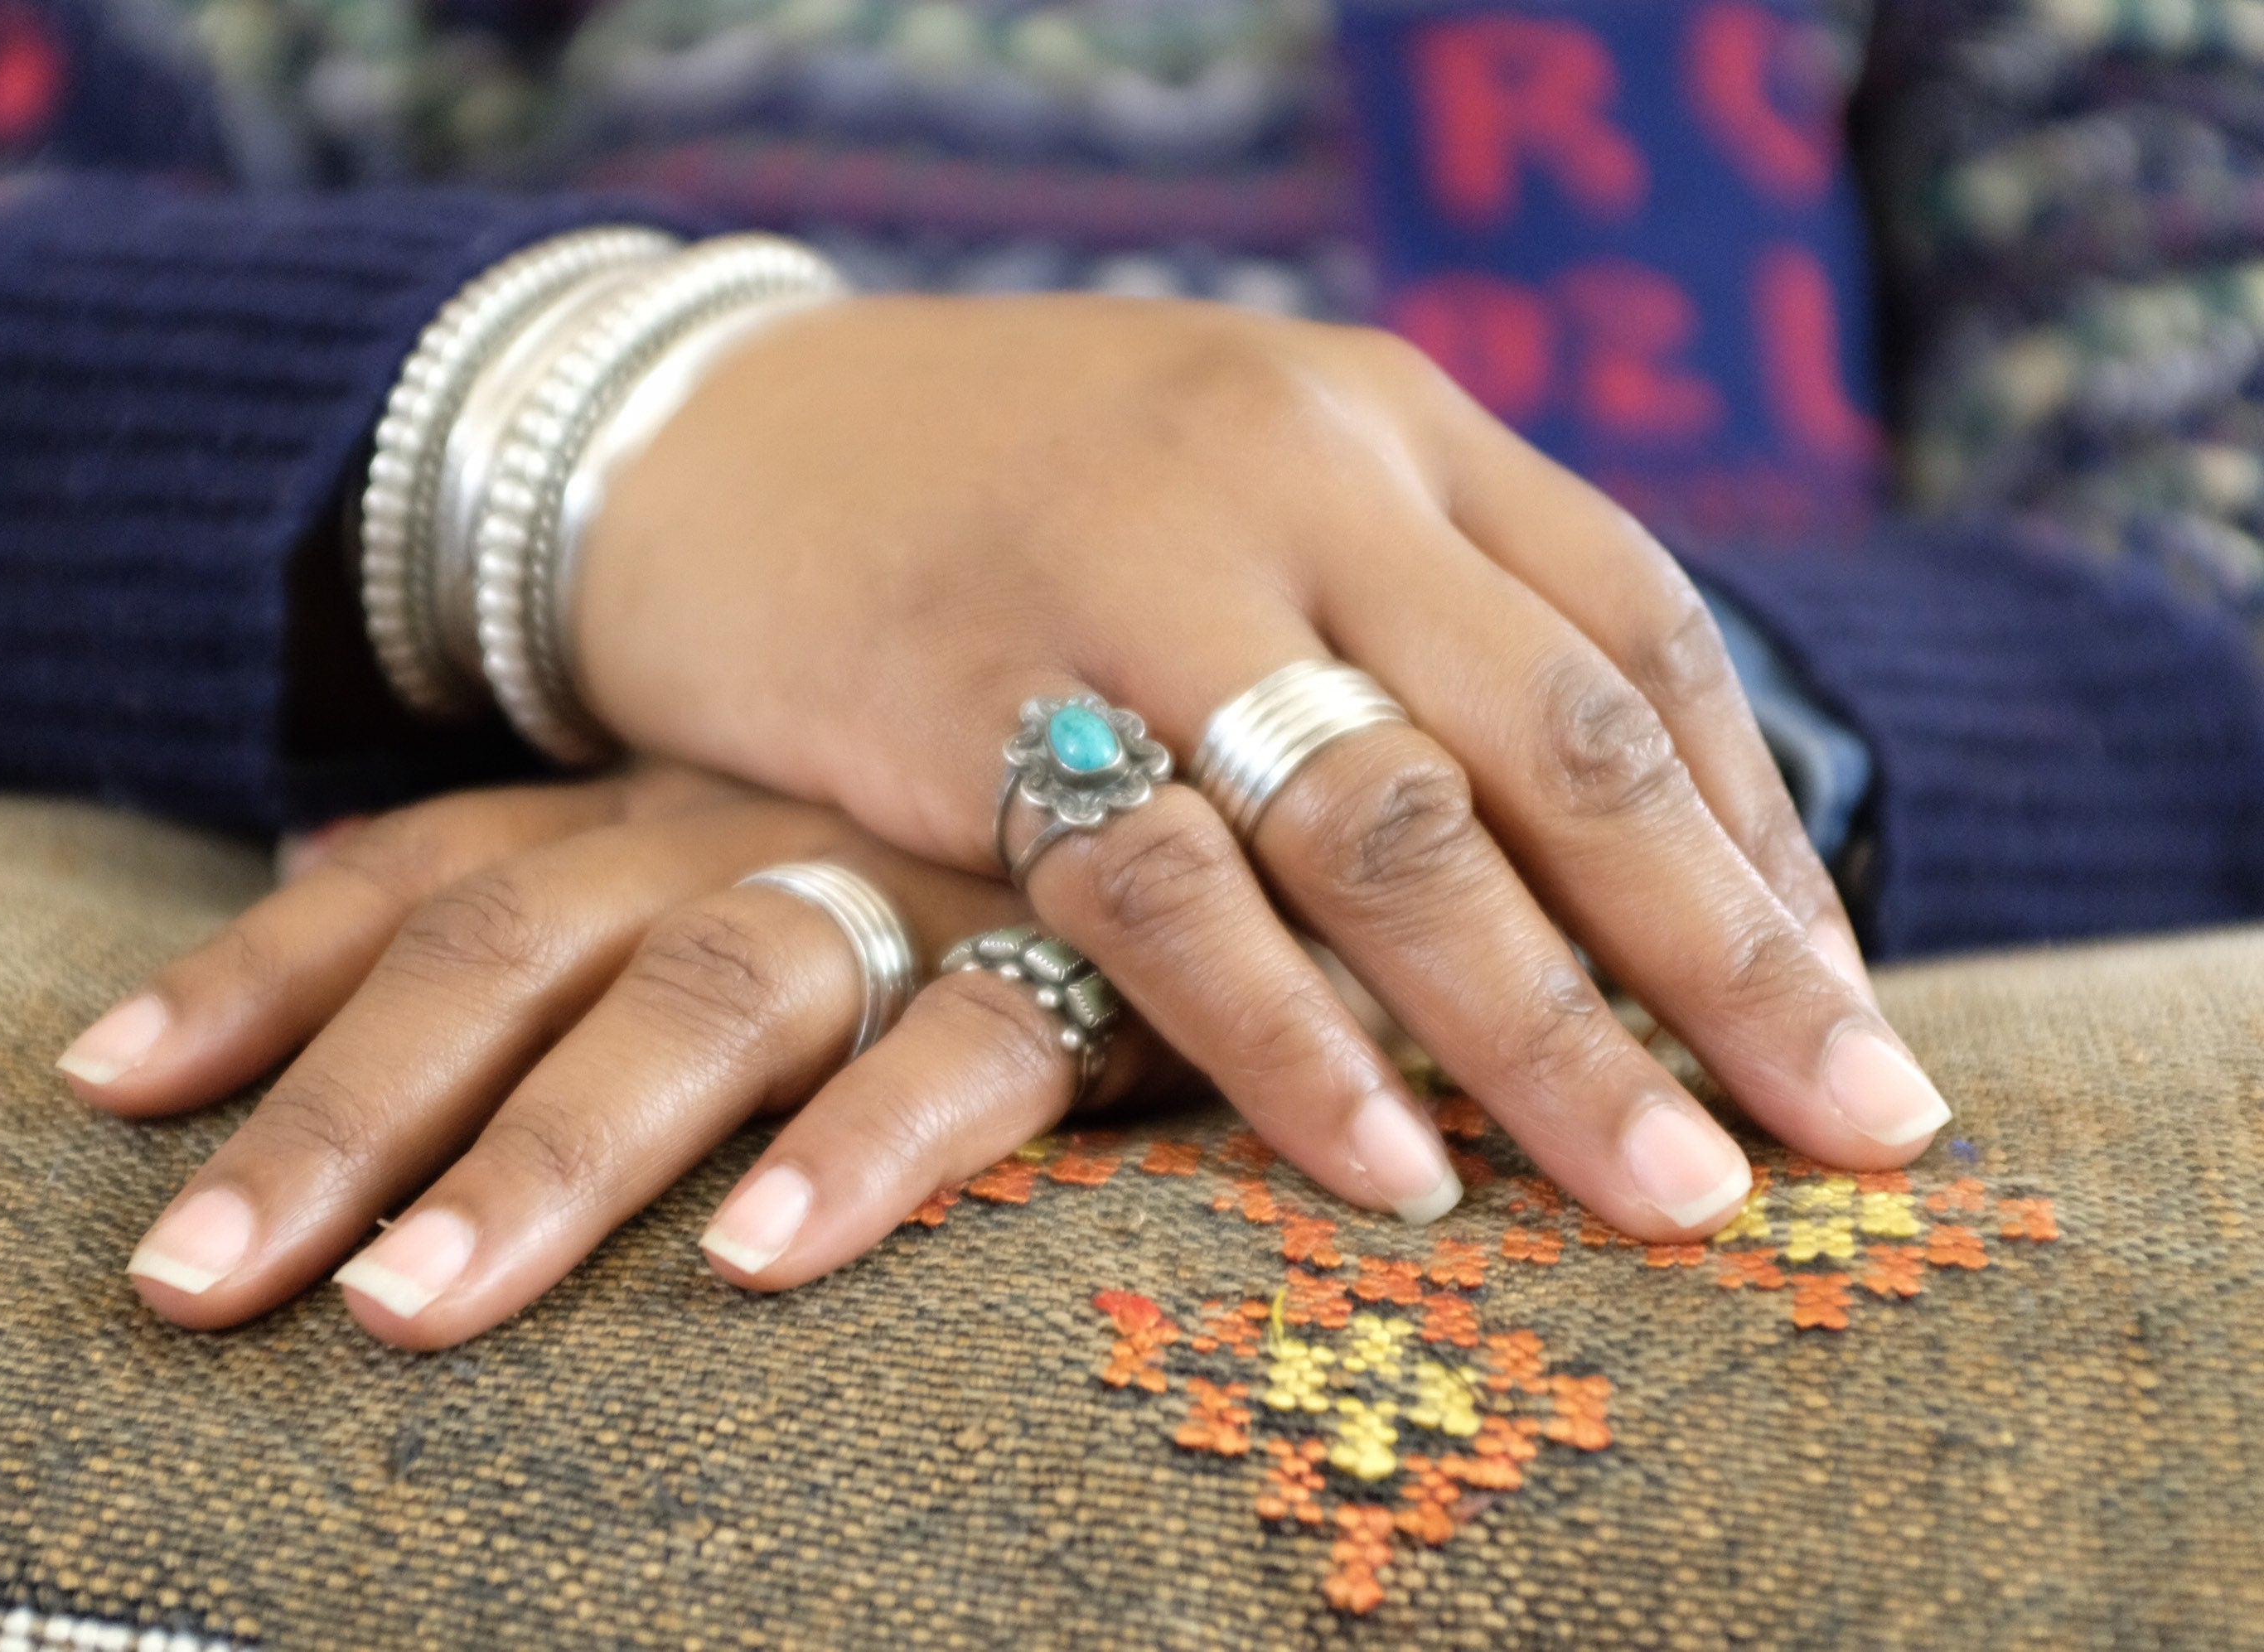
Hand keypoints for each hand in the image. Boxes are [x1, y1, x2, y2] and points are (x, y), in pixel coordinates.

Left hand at [57, 762, 1168, 1346]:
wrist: (1304, 764)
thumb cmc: (1018, 854)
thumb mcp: (792, 849)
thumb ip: (609, 893)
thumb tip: (351, 927)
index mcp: (679, 799)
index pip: (438, 867)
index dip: (268, 972)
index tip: (104, 1084)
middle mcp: (769, 818)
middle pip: (516, 944)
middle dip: (342, 1110)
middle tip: (188, 1283)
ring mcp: (926, 875)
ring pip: (707, 992)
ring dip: (553, 1151)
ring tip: (406, 1313)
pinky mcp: (1104, 956)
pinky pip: (974, 1046)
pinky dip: (865, 1148)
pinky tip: (762, 1267)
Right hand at [574, 293, 1943, 1238]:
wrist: (710, 430)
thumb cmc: (1012, 498)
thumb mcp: (1249, 495)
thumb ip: (1410, 630)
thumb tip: (1601, 876)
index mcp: (1386, 423)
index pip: (1633, 635)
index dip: (1755, 838)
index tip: (1839, 1013)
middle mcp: (1294, 471)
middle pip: (1557, 733)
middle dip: (1723, 951)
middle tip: (1858, 1131)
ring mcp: (1137, 571)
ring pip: (1386, 819)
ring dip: (1545, 1029)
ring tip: (1671, 1199)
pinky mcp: (980, 687)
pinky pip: (1165, 888)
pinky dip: (1285, 1041)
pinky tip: (1391, 1168)